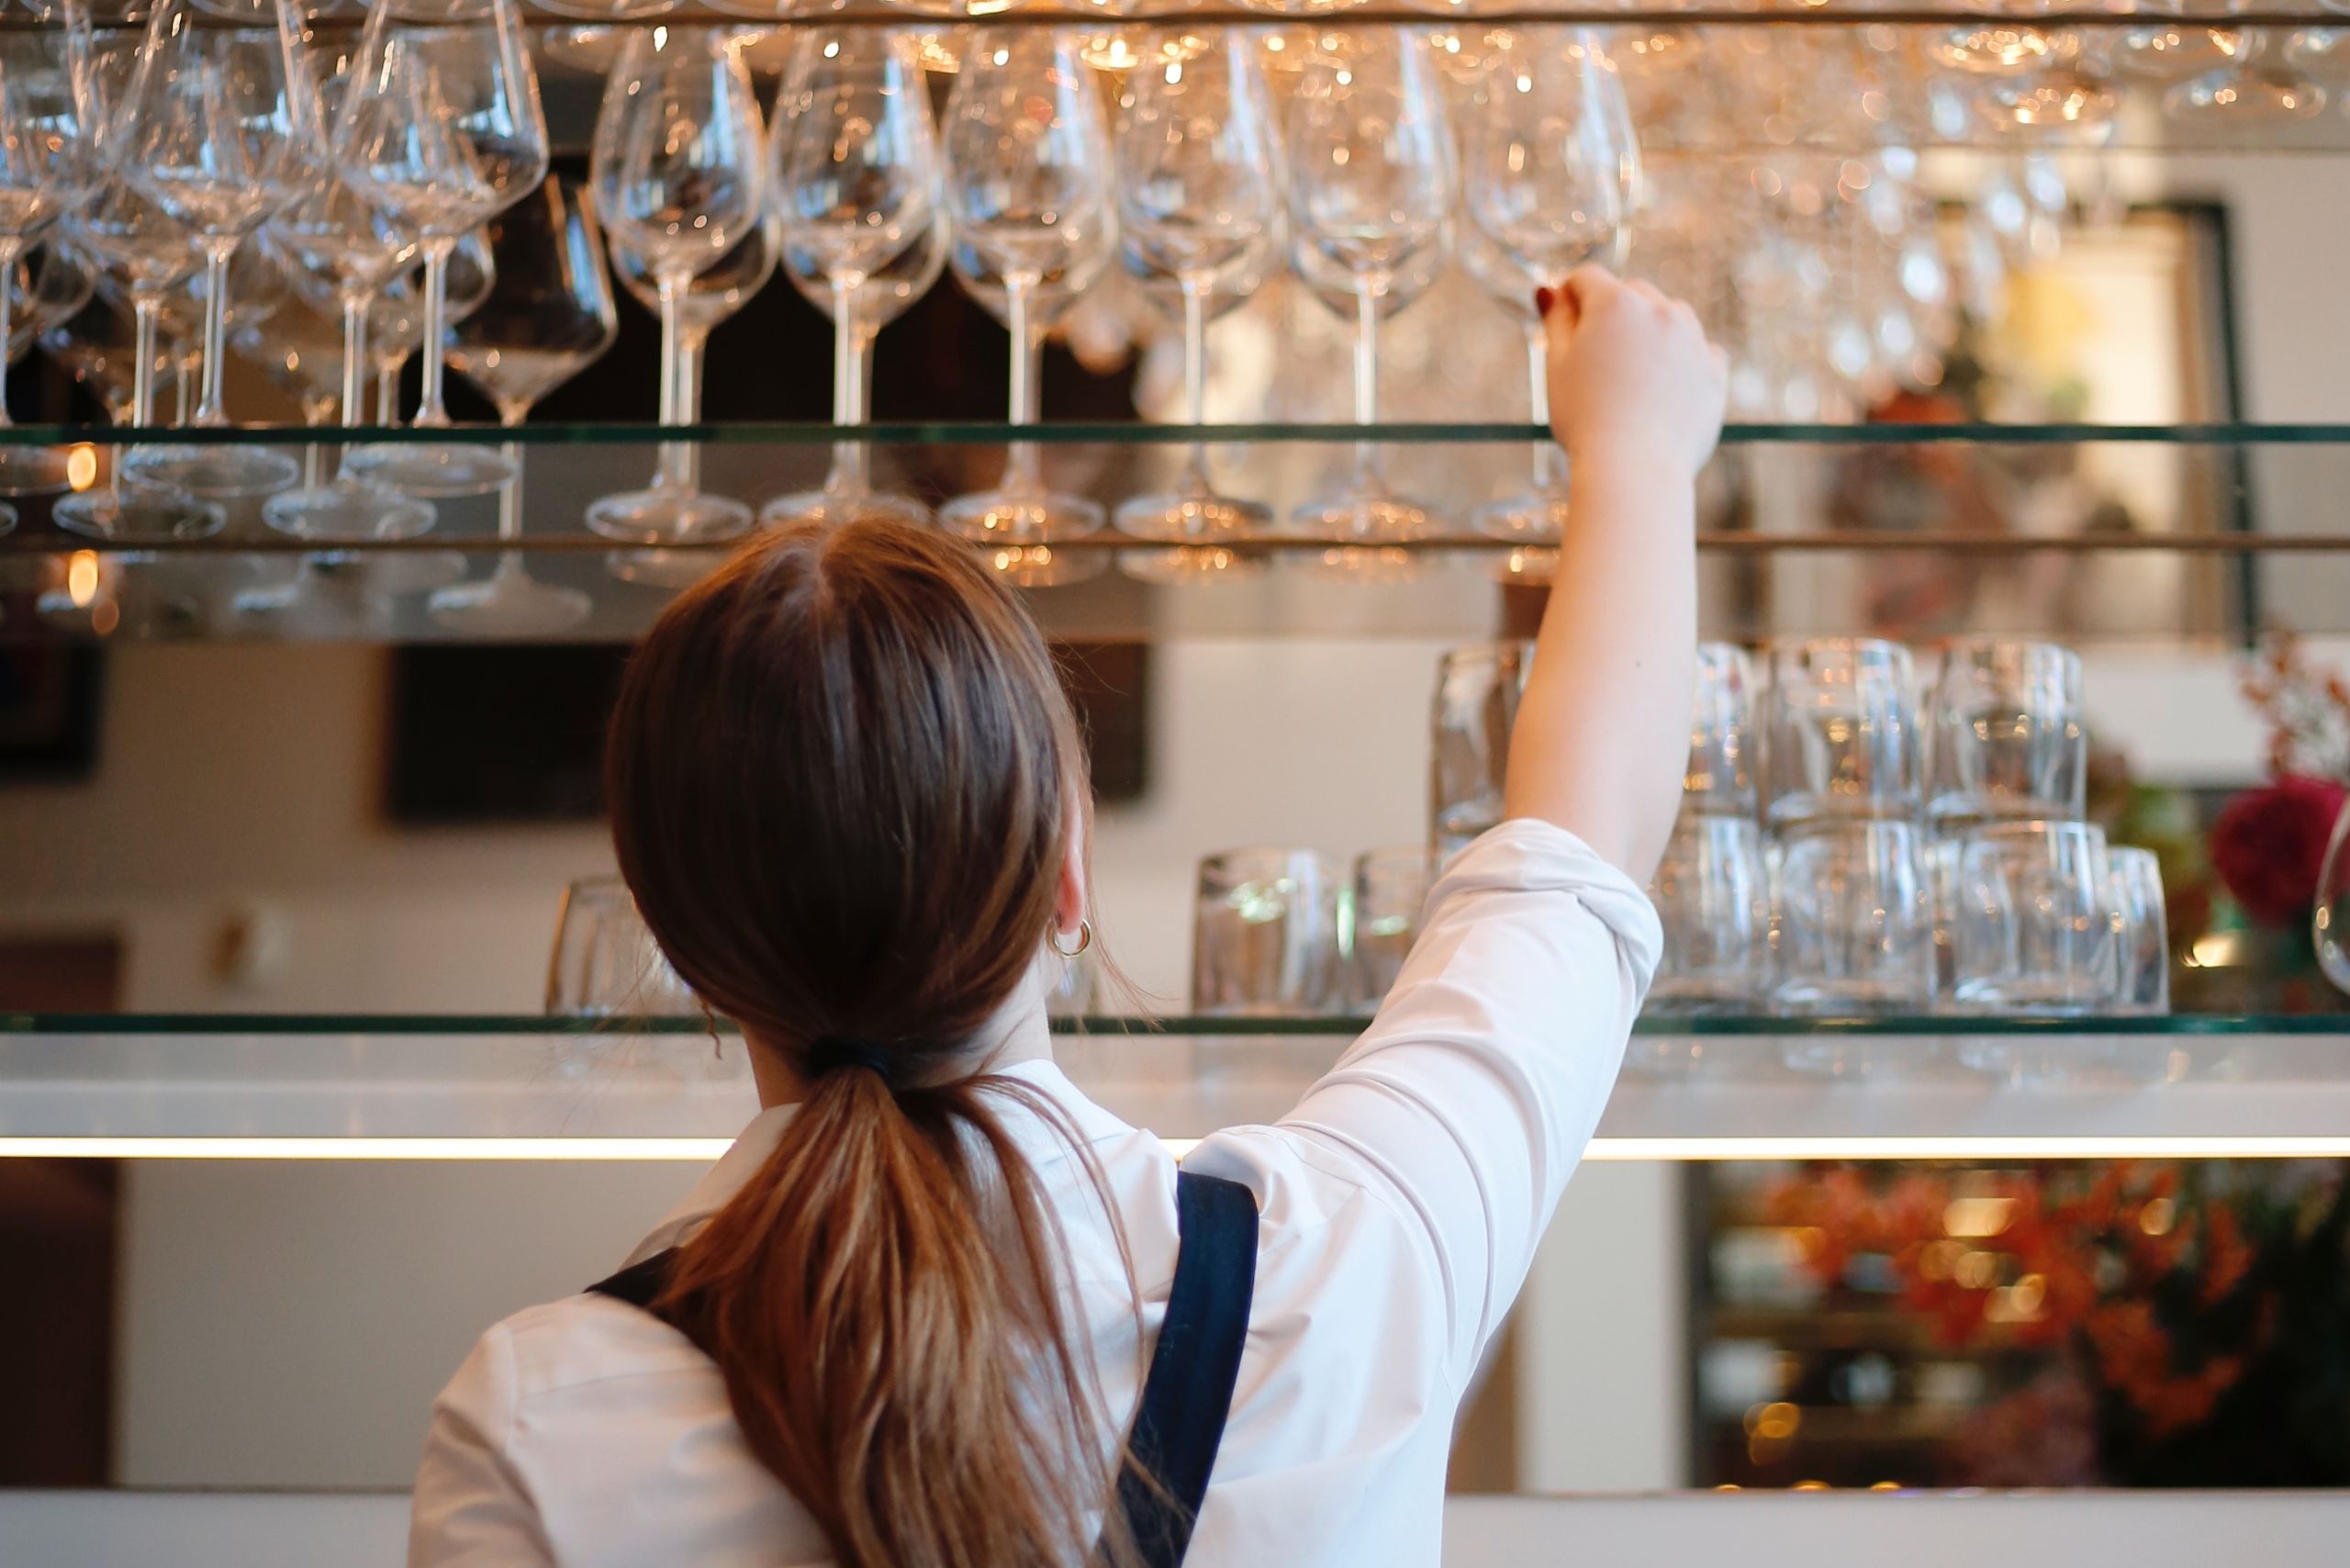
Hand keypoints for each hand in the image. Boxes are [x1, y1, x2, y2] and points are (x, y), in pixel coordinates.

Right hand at [1540, 265, 1726, 479]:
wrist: (1634, 468)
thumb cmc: (1585, 418)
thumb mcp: (1557, 366)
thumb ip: (1556, 320)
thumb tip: (1550, 289)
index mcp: (1616, 303)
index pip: (1588, 278)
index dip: (1571, 296)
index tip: (1566, 320)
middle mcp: (1660, 310)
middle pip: (1633, 294)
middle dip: (1613, 314)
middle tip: (1597, 357)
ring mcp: (1693, 339)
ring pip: (1671, 316)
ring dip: (1652, 331)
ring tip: (1633, 372)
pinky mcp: (1714, 371)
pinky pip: (1700, 350)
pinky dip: (1683, 359)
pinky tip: (1663, 387)